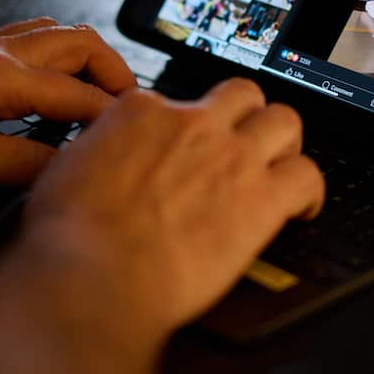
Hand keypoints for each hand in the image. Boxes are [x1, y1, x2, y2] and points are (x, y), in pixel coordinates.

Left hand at [0, 17, 135, 193]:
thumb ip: (18, 162)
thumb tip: (69, 167)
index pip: (77, 93)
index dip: (112, 118)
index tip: (135, 142)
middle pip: (80, 43)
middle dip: (115, 74)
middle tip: (132, 114)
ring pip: (57, 36)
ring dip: (88, 63)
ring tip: (101, 104)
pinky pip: (32, 42)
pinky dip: (60, 62)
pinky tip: (54, 95)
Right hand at [19, 78, 323, 345]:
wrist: (92, 278)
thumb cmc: (70, 239)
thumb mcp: (62, 173)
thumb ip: (93, 155)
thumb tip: (93, 161)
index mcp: (141, 114)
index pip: (179, 100)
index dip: (187, 127)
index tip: (187, 148)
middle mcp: (192, 124)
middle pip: (242, 95)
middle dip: (248, 117)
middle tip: (245, 145)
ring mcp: (231, 157)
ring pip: (286, 120)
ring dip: (285, 143)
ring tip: (279, 169)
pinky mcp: (261, 199)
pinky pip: (308, 176)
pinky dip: (311, 192)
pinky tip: (301, 209)